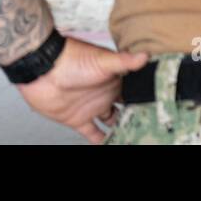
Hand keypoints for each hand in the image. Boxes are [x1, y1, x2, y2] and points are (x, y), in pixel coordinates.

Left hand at [16, 36, 148, 143]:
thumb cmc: (72, 59)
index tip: (158, 110)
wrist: (43, 69)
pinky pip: (93, 134)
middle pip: (124, 109)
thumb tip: (145, 55)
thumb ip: (124, 61)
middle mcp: (104, 93)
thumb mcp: (102, 61)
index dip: (143, 100)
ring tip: (133, 138)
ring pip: (111, 123)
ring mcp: (92, 107)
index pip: (133, 92)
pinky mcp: (78, 120)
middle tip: (149, 129)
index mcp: (113, 79)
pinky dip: (101, 141)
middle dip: (135, 117)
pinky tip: (110, 145)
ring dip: (119, 130)